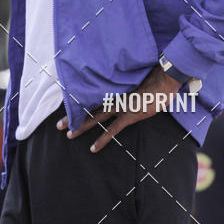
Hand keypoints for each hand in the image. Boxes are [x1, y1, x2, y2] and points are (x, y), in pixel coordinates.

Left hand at [56, 65, 181, 151]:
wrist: (164, 76)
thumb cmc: (153, 74)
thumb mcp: (135, 76)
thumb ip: (125, 81)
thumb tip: (119, 81)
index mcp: (114, 88)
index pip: (92, 96)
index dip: (79, 101)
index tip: (67, 105)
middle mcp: (113, 97)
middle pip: (88, 107)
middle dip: (73, 116)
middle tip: (59, 124)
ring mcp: (120, 106)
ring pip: (95, 118)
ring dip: (81, 127)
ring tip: (69, 135)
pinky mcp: (129, 115)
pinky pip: (113, 130)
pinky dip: (102, 140)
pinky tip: (93, 149)